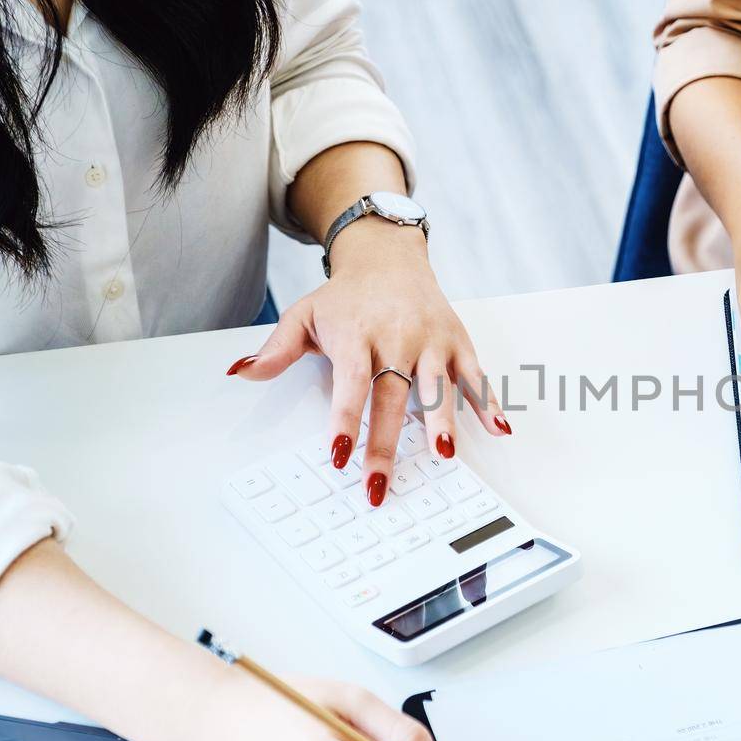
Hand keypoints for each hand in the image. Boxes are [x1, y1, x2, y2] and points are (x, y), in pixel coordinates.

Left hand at [227, 220, 509, 507]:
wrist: (389, 257)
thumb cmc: (346, 297)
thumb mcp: (304, 315)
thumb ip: (275, 349)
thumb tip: (242, 373)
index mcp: (358, 333)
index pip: (351, 381)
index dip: (345, 419)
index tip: (338, 454)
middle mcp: (398, 336)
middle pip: (392, 397)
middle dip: (386, 444)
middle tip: (379, 484)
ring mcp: (432, 340)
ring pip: (438, 386)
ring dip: (443, 422)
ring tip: (445, 455)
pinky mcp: (458, 342)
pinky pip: (476, 376)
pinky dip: (489, 403)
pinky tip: (497, 430)